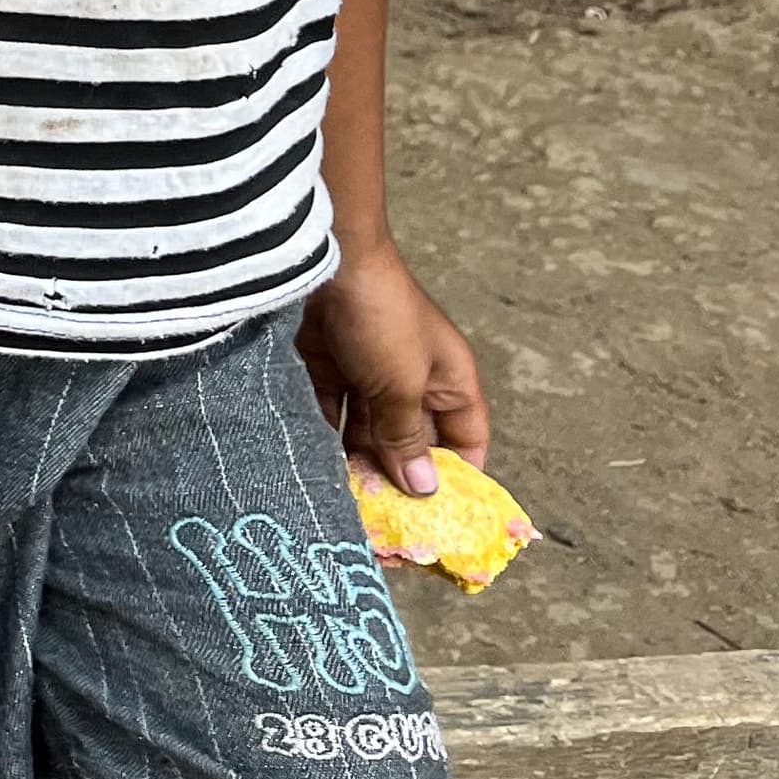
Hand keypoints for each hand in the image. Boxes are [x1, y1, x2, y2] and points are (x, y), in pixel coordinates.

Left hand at [297, 239, 488, 499]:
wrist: (324, 257)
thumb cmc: (380, 313)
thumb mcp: (400, 383)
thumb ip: (406, 435)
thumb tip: (424, 488)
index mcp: (449, 380)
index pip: (466, 441)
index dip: (457, 478)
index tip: (437, 518)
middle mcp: (412, 378)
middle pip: (411, 440)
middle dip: (396, 476)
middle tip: (379, 521)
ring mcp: (367, 370)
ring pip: (365, 430)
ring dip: (355, 461)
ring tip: (343, 502)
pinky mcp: (326, 362)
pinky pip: (329, 411)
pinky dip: (323, 436)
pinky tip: (312, 465)